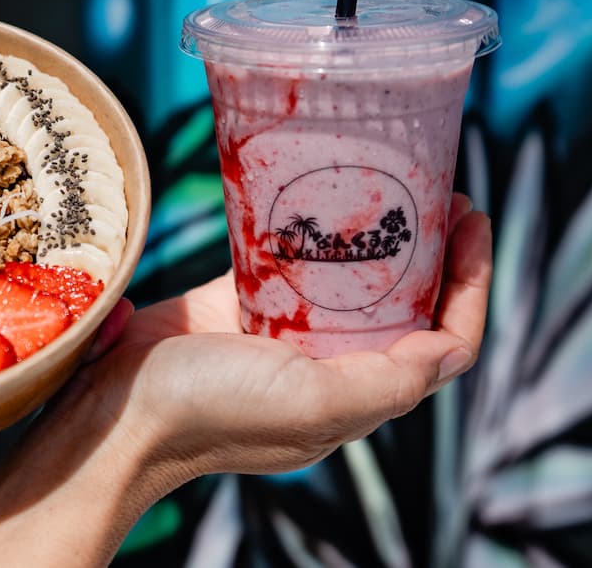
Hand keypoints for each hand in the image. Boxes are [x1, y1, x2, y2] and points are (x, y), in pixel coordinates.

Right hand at [92, 192, 489, 475]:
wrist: (116, 408)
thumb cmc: (212, 411)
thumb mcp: (313, 405)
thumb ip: (388, 382)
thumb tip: (452, 348)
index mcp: (357, 394)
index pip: (444, 341)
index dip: (472, 284)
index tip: (474, 219)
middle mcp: (331, 366)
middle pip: (407, 305)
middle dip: (438, 252)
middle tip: (444, 190)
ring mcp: (286, 333)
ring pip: (353, 279)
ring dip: (381, 236)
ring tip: (395, 179)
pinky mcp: (242, 302)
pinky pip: (291, 258)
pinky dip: (312, 228)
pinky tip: (320, 188)